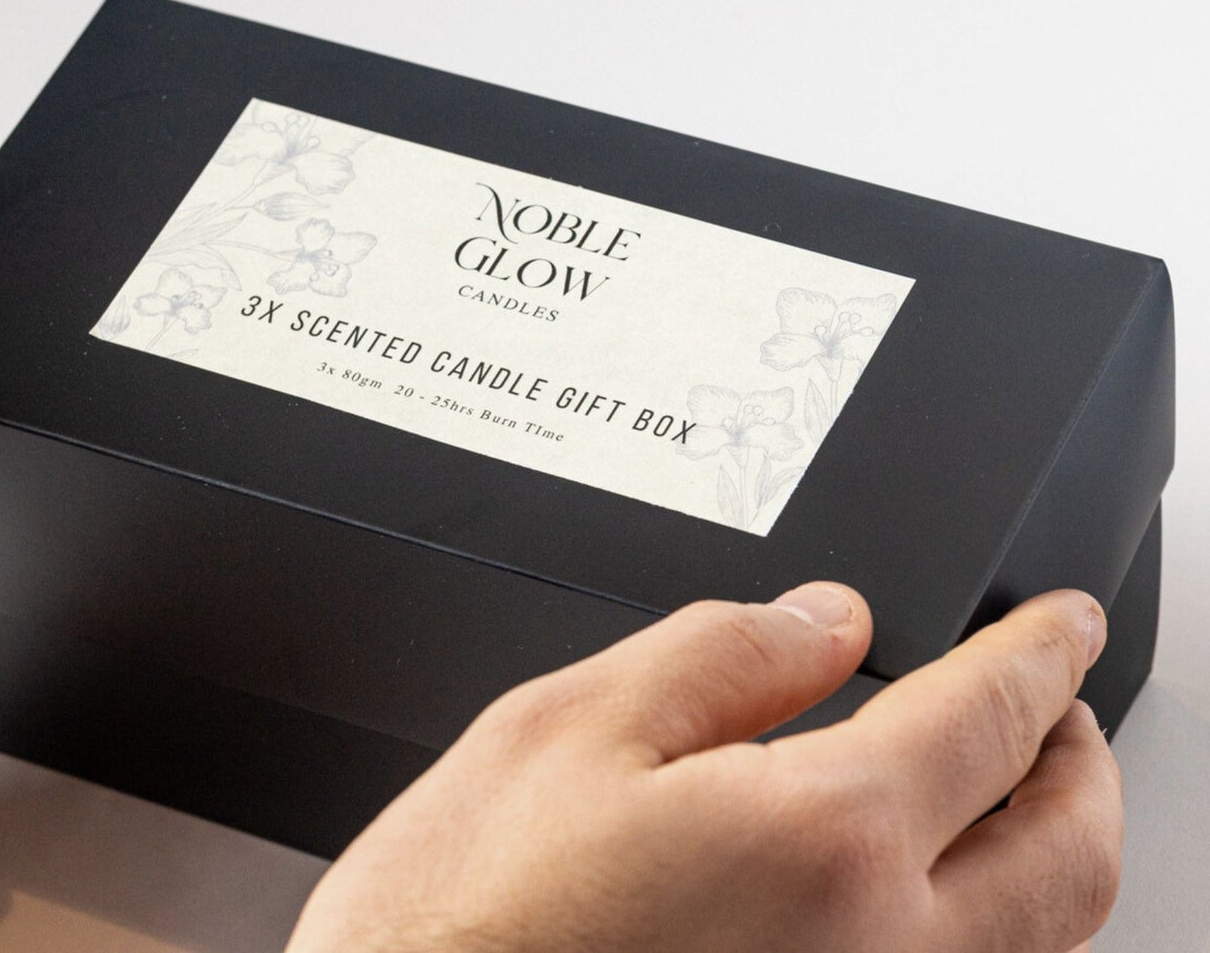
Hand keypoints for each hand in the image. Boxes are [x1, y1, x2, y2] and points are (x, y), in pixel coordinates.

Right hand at [288, 584, 1118, 952]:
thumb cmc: (460, 929)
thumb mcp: (570, 728)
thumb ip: (721, 655)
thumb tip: (825, 620)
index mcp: (821, 845)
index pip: (989, 719)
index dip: (1038, 650)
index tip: (1057, 620)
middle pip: (1068, 851)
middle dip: (1080, 754)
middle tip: (1057, 697)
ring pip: (1042, 942)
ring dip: (1051, 843)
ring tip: (1009, 780)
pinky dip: (993, 926)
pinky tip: (928, 883)